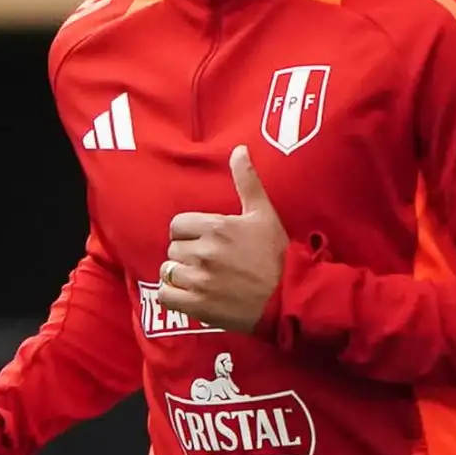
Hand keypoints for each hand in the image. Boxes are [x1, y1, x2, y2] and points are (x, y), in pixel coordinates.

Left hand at [160, 145, 290, 334]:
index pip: (177, 226)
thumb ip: (247, 181)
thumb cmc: (277, 254)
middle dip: (187, 253)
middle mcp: (204, 252)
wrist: (289, 297)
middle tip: (207, 261)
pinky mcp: (198, 305)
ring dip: (180, 275)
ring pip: (168, 272)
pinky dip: (173, 295)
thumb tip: (239, 149)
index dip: (188, 233)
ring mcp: (200, 280)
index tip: (203, 240)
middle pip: (174, 249)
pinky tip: (189, 294)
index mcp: (217, 227)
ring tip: (200, 278)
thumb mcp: (264, 214)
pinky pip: (166, 296)